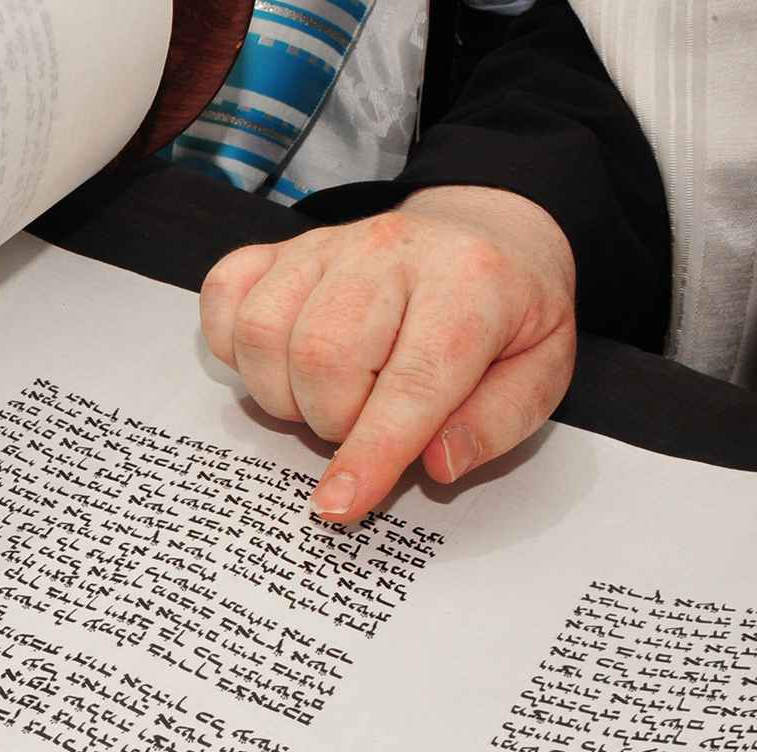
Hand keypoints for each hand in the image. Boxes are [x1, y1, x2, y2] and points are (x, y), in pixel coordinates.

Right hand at [199, 185, 576, 522]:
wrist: (483, 231)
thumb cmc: (507, 313)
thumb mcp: (542, 371)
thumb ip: (495, 423)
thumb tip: (434, 464)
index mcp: (469, 282)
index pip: (412, 381)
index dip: (372, 452)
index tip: (340, 505)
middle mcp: (389, 250)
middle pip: (321, 357)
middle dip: (332, 421)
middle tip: (364, 421)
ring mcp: (325, 245)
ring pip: (263, 334)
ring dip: (283, 392)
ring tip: (326, 394)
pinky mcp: (280, 249)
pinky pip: (224, 298)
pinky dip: (235, 347)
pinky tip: (280, 361)